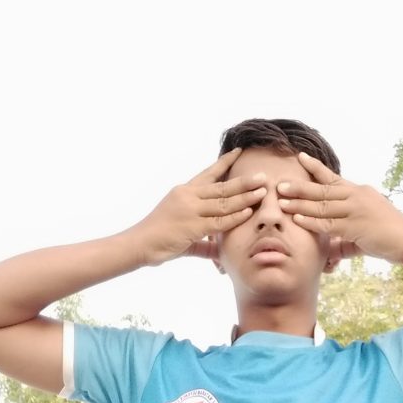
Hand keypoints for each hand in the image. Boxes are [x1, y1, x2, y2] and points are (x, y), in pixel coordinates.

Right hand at [127, 148, 268, 265]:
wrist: (139, 244)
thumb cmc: (158, 240)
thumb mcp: (183, 235)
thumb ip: (203, 242)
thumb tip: (217, 250)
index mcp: (184, 192)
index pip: (208, 174)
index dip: (224, 163)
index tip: (238, 152)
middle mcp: (188, 196)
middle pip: (221, 186)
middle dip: (243, 181)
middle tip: (262, 176)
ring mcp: (190, 210)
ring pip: (223, 201)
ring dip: (245, 196)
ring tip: (262, 190)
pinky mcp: (192, 226)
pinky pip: (219, 221)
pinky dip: (235, 216)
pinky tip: (249, 211)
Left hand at [277, 152, 402, 265]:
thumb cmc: (389, 236)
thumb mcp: (363, 232)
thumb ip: (343, 239)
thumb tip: (330, 250)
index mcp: (359, 192)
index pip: (333, 178)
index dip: (315, 168)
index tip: (300, 158)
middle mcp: (356, 196)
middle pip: (322, 189)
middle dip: (300, 186)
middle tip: (280, 184)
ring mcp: (355, 210)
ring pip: (322, 205)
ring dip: (300, 203)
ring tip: (281, 201)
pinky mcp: (355, 226)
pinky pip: (328, 223)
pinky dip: (312, 221)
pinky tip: (297, 219)